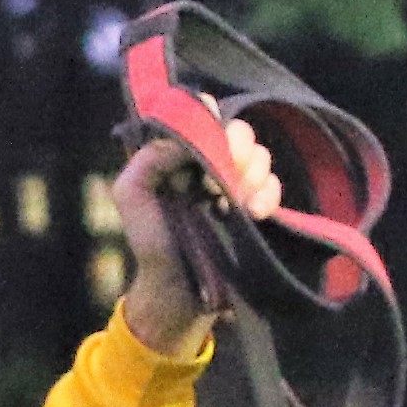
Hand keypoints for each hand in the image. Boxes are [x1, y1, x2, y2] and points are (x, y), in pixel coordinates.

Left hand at [111, 111, 280, 354]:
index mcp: (177, 154)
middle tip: (226, 178)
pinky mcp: (257, 206)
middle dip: (237, 150)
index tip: (212, 140)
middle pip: (237, 131)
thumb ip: (148, 159)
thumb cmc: (151, 242)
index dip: (211, 120)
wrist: (180, 291)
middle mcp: (207, 163)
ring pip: (260, 155)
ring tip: (237, 203)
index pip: (202, 115)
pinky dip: (269, 195)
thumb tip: (187, 137)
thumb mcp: (131, 195)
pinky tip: (256, 213)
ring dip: (252, 175)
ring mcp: (234, 184)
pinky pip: (275, 185)